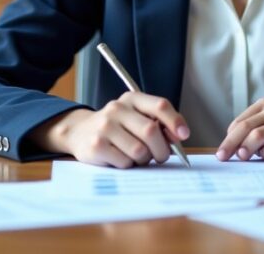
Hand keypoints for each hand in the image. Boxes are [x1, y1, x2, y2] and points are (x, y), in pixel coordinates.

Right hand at [31, 92, 189, 167]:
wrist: (79, 132)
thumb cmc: (117, 127)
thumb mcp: (136, 117)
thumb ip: (158, 123)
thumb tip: (178, 136)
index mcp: (132, 99)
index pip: (160, 105)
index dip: (175, 121)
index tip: (184, 135)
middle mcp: (117, 109)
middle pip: (151, 131)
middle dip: (161, 149)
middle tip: (160, 156)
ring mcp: (105, 126)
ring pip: (139, 150)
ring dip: (143, 159)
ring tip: (136, 156)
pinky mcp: (96, 145)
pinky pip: (125, 162)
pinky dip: (128, 165)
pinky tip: (120, 158)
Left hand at [215, 98, 263, 160]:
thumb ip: (253, 132)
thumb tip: (231, 150)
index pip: (240, 122)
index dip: (228, 138)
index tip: (222, 152)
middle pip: (245, 128)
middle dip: (230, 144)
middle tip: (223, 157)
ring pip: (257, 135)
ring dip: (246, 149)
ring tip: (242, 158)